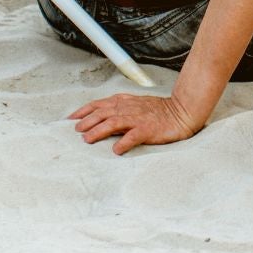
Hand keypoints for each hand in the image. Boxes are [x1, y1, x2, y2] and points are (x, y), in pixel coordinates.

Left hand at [69, 92, 203, 153]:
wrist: (182, 111)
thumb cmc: (158, 111)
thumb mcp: (136, 105)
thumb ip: (119, 109)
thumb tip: (100, 118)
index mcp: (125, 102)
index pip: (99, 104)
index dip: (84, 111)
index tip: (71, 119)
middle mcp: (129, 109)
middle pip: (103, 113)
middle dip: (87, 121)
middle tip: (76, 131)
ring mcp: (138, 119)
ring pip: (114, 122)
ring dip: (99, 131)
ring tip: (88, 140)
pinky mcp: (148, 129)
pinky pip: (134, 136)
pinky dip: (123, 143)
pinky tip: (116, 150)